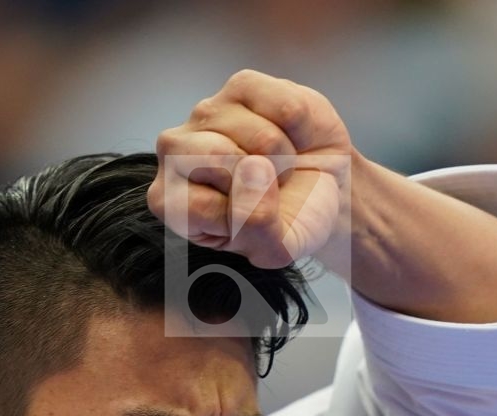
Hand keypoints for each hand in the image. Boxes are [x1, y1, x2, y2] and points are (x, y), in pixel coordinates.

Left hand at [147, 69, 356, 268]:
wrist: (325, 188)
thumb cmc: (291, 220)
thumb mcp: (278, 248)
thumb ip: (256, 226)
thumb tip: (252, 167)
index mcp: (171, 202)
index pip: (197, 206)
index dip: (239, 216)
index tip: (253, 220)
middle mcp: (175, 153)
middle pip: (218, 158)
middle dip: (262, 181)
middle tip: (270, 189)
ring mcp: (206, 114)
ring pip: (257, 135)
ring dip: (284, 158)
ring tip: (280, 166)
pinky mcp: (241, 86)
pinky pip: (282, 107)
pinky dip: (300, 130)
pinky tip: (292, 138)